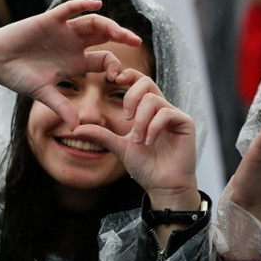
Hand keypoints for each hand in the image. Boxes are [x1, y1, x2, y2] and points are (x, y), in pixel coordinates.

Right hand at [0, 0, 140, 127]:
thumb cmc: (17, 77)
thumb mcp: (43, 93)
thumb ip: (61, 107)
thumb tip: (77, 127)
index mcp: (76, 63)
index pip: (104, 61)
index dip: (115, 66)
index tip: (119, 76)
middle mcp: (74, 45)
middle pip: (104, 37)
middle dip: (121, 38)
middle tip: (136, 41)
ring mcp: (63, 31)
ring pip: (92, 23)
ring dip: (109, 24)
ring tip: (121, 30)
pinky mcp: (50, 19)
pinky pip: (70, 9)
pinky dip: (83, 5)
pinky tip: (97, 5)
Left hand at [75, 68, 200, 241]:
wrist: (162, 185)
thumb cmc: (145, 167)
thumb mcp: (118, 146)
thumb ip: (100, 134)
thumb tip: (75, 129)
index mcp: (147, 110)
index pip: (139, 82)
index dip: (129, 75)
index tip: (114, 78)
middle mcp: (161, 108)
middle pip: (147, 82)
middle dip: (131, 97)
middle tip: (125, 118)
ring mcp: (174, 114)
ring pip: (153, 99)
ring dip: (141, 121)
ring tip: (139, 141)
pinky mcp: (185, 122)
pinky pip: (166, 113)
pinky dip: (153, 127)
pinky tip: (149, 142)